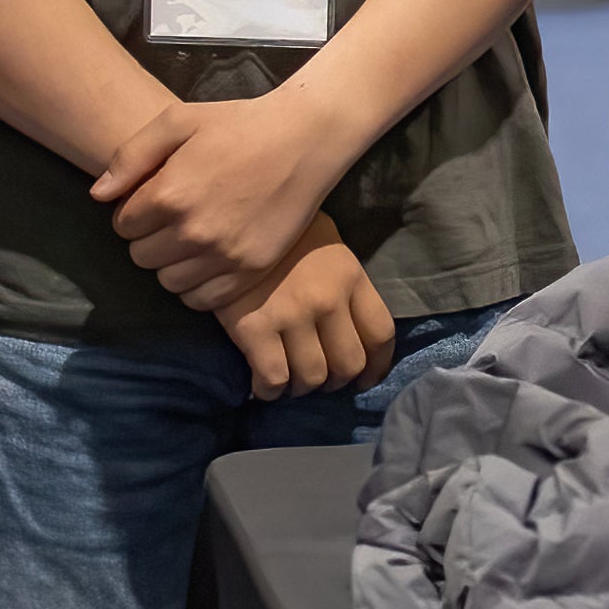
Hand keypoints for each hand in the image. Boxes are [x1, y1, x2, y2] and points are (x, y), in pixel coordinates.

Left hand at [95, 88, 347, 313]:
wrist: (303, 141)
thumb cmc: (237, 125)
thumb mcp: (178, 121)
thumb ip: (130, 155)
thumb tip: (98, 195)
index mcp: (169, 194)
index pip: (123, 225)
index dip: (133, 212)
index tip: (154, 200)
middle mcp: (193, 231)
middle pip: (141, 257)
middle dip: (149, 238)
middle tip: (173, 219)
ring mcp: (224, 255)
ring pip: (168, 282)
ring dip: (171, 264)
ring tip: (190, 240)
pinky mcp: (250, 271)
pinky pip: (202, 300)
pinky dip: (197, 286)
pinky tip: (207, 261)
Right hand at [215, 217, 394, 402]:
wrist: (228, 217)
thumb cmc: (281, 232)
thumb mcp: (327, 246)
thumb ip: (344, 284)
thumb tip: (349, 329)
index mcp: (350, 276)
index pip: (380, 333)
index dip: (377, 366)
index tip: (365, 378)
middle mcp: (328, 298)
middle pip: (349, 363)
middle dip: (337, 382)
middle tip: (320, 379)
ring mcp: (291, 314)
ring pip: (312, 377)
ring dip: (303, 388)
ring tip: (291, 382)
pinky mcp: (253, 327)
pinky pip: (273, 378)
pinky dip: (270, 390)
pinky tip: (264, 385)